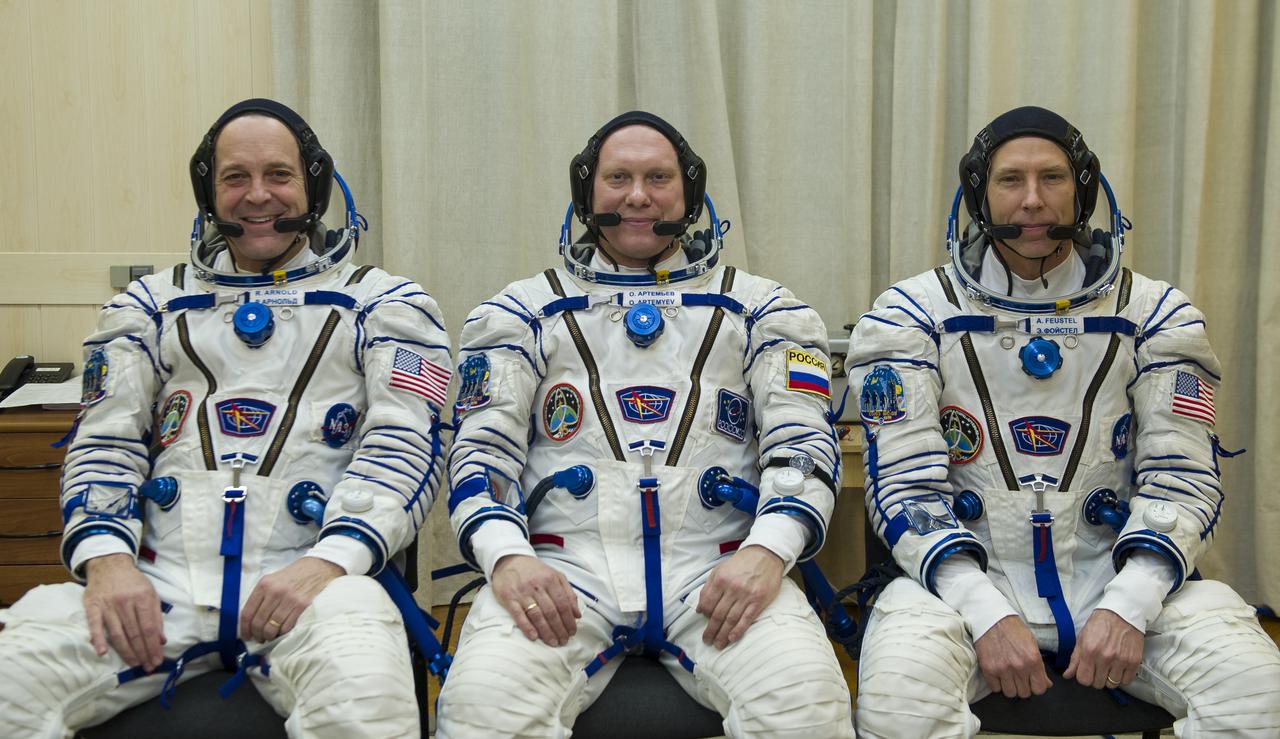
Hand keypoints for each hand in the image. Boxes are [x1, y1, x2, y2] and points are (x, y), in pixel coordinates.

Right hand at [83, 553, 166, 670]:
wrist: (109, 564)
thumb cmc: (133, 582)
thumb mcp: (151, 594)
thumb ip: (156, 616)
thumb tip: (161, 640)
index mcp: (143, 597)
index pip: (149, 628)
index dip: (153, 646)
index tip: (157, 660)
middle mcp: (126, 602)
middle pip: (135, 633)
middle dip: (143, 653)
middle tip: (148, 667)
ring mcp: (108, 605)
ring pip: (117, 633)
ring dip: (126, 652)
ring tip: (134, 664)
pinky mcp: (92, 606)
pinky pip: (94, 625)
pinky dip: (97, 639)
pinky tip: (102, 653)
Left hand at [240, 557, 342, 642]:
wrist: (317, 567)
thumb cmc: (293, 575)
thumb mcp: (273, 580)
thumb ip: (261, 596)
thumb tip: (252, 620)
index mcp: (264, 584)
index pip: (247, 612)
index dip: (244, 628)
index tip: (246, 635)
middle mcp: (275, 591)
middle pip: (258, 622)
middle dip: (257, 634)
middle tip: (259, 638)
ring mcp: (289, 599)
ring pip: (272, 627)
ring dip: (269, 636)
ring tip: (270, 637)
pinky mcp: (302, 605)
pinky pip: (287, 626)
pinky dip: (282, 633)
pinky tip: (282, 632)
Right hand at [491, 554, 580, 645]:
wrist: (509, 561)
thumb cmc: (535, 571)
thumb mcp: (555, 575)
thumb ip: (569, 593)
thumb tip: (577, 615)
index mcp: (550, 579)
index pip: (563, 603)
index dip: (569, 620)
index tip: (572, 632)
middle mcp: (537, 586)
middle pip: (551, 612)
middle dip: (559, 629)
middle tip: (564, 641)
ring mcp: (522, 592)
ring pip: (537, 615)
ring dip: (546, 632)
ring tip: (553, 642)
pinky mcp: (508, 598)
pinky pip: (518, 615)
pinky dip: (527, 627)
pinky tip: (534, 637)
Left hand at [696, 545, 783, 648]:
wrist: (765, 555)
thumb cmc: (740, 564)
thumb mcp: (720, 569)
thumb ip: (708, 588)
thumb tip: (699, 609)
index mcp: (720, 580)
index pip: (707, 603)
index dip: (704, 615)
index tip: (703, 621)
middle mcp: (732, 588)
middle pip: (718, 615)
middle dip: (711, 630)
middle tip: (707, 641)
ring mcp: (746, 595)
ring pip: (731, 619)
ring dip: (722, 634)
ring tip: (718, 645)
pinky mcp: (759, 601)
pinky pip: (746, 619)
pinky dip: (738, 630)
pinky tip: (732, 639)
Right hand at [974, 615, 1052, 697]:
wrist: (992, 618)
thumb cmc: (1013, 629)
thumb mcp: (1032, 644)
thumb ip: (1040, 666)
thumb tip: (1047, 683)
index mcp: (1033, 660)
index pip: (1040, 689)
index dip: (1037, 686)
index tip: (1033, 682)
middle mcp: (1019, 667)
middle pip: (1025, 693)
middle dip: (1023, 687)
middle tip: (1020, 677)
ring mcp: (1002, 669)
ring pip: (1010, 693)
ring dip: (1010, 687)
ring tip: (1008, 677)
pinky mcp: (988, 669)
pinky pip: (995, 688)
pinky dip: (997, 684)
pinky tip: (998, 674)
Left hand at [1064, 608, 1143, 688]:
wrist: (1122, 613)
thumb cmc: (1100, 624)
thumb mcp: (1082, 638)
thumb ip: (1075, 658)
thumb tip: (1068, 675)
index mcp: (1089, 651)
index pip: (1084, 679)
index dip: (1084, 677)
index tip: (1087, 672)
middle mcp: (1105, 657)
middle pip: (1098, 684)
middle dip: (1096, 678)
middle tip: (1098, 668)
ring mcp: (1121, 660)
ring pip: (1112, 684)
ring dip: (1109, 678)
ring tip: (1109, 667)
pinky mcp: (1134, 661)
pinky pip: (1127, 681)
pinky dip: (1122, 677)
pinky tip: (1119, 668)